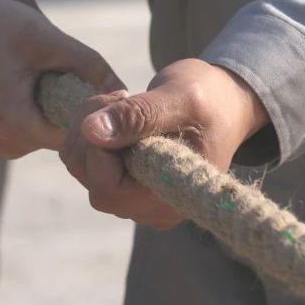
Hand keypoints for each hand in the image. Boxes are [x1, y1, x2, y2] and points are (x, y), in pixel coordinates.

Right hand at [0, 0, 122, 158]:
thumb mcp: (44, 39)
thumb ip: (89, 65)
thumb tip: (126, 91)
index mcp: (18, 130)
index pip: (82, 133)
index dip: (97, 106)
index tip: (104, 79)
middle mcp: (8, 144)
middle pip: (67, 129)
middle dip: (77, 99)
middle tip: (72, 62)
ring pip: (50, 122)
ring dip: (59, 96)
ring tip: (46, 61)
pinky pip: (34, 117)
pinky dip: (42, 96)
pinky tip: (30, 68)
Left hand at [59, 58, 268, 229]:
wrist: (223, 103)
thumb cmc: (209, 100)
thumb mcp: (178, 99)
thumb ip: (137, 116)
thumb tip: (92, 132)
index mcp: (170, 199)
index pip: (108, 189)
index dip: (100, 148)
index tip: (121, 102)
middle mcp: (149, 209)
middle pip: (90, 180)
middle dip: (91, 133)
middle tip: (121, 95)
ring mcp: (133, 198)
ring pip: (81, 167)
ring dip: (87, 128)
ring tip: (121, 100)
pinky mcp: (121, 181)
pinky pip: (85, 161)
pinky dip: (89, 131)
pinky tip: (117, 112)